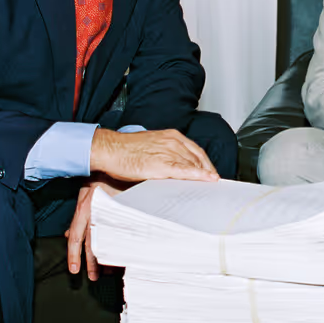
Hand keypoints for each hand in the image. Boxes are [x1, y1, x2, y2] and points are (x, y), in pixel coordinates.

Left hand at [65, 175, 129, 279]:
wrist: (114, 158)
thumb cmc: (100, 177)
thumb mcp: (85, 195)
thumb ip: (78, 217)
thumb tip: (67, 234)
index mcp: (83, 208)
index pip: (76, 237)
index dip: (73, 255)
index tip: (74, 270)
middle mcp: (94, 211)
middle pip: (91, 243)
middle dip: (91, 262)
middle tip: (93, 277)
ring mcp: (109, 209)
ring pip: (107, 237)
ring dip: (106, 256)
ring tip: (109, 271)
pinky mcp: (123, 206)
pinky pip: (121, 228)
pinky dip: (121, 241)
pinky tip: (125, 251)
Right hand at [89, 128, 218, 182]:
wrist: (111, 149)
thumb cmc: (126, 149)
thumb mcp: (151, 146)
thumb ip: (165, 153)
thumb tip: (173, 165)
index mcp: (172, 136)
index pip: (196, 150)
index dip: (206, 163)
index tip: (211, 172)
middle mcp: (173, 142)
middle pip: (198, 158)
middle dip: (207, 171)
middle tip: (213, 182)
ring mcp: (169, 152)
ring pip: (194, 165)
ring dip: (205, 175)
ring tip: (211, 186)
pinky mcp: (163, 164)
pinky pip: (185, 171)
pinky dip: (199, 176)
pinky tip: (208, 180)